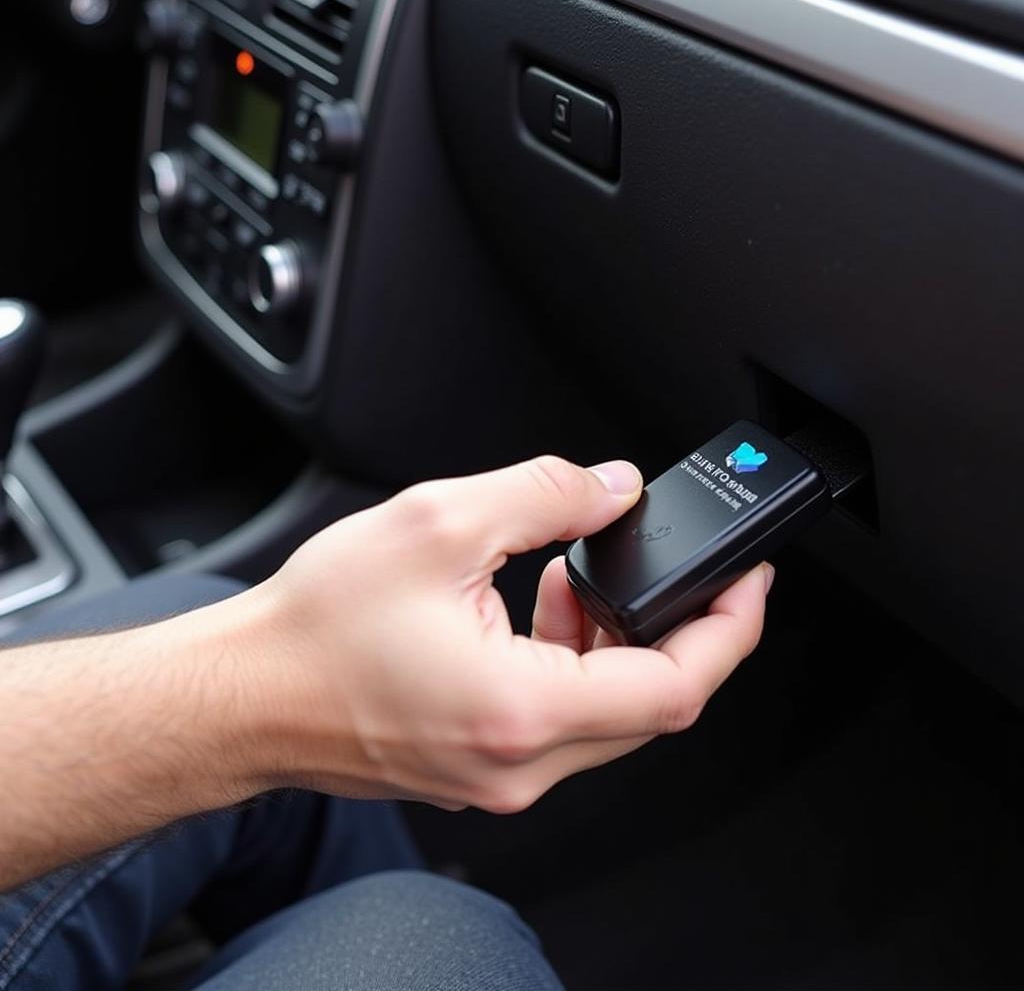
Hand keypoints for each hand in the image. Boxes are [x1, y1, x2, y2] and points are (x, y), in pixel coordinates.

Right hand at [239, 457, 772, 812]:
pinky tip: (539, 613)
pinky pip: (565, 721)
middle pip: (653, 702)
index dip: (730, 629)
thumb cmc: (314, 627)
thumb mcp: (437, 521)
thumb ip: (543, 493)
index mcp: (520, 707)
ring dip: (617, 642)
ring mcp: (502, 774)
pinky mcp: (483, 767)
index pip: (676, 687)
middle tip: (670, 567)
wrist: (247, 692)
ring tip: (574, 580)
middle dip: (676, 626)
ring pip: (611, 714)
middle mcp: (520, 760)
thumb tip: (610, 490)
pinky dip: (576, 664)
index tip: (750, 583)